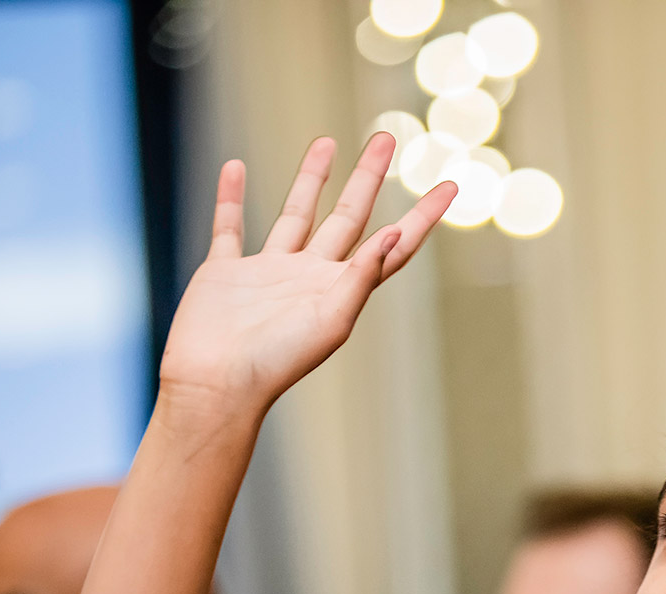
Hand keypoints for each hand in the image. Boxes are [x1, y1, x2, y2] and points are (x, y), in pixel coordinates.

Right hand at [158, 134, 455, 412]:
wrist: (215, 383)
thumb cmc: (277, 360)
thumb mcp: (332, 319)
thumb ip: (363, 275)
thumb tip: (395, 232)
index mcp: (342, 290)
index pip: (394, 245)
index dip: (423, 216)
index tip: (449, 184)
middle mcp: (310, 277)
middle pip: (348, 217)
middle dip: (368, 178)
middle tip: (387, 137)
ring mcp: (267, 273)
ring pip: (295, 214)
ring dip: (310, 179)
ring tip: (326, 142)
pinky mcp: (224, 272)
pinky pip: (229, 226)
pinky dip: (230, 197)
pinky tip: (235, 168)